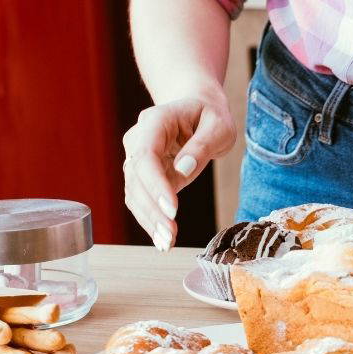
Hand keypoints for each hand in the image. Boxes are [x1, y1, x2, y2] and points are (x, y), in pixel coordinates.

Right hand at [122, 88, 233, 249]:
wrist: (198, 110)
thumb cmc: (210, 116)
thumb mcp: (218, 126)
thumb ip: (202, 145)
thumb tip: (183, 169)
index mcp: (154, 121)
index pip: (146, 156)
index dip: (156, 185)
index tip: (173, 209)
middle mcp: (137, 139)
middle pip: (136, 178)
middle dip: (152, 210)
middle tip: (171, 235)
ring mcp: (136, 158)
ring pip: (134, 193)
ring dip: (149, 220)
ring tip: (167, 243)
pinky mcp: (143, 176)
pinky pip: (141, 200)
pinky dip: (150, 220)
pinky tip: (162, 239)